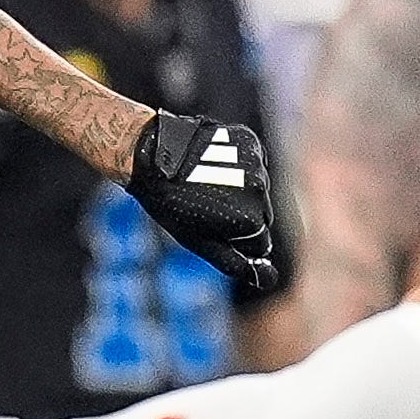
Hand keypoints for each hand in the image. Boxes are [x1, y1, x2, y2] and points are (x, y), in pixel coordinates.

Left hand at [127, 113, 275, 287]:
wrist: (151, 156)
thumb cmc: (172, 205)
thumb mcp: (201, 242)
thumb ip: (236, 263)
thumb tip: (269, 279)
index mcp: (250, 219)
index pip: (261, 242)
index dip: (236, 240)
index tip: (211, 227)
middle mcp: (259, 190)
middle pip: (262, 214)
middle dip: (241, 214)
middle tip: (206, 205)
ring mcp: (255, 162)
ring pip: (257, 187)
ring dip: (238, 187)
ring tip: (206, 181)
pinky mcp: (248, 139)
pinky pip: (253, 161)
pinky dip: (238, 163)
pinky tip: (212, 162)